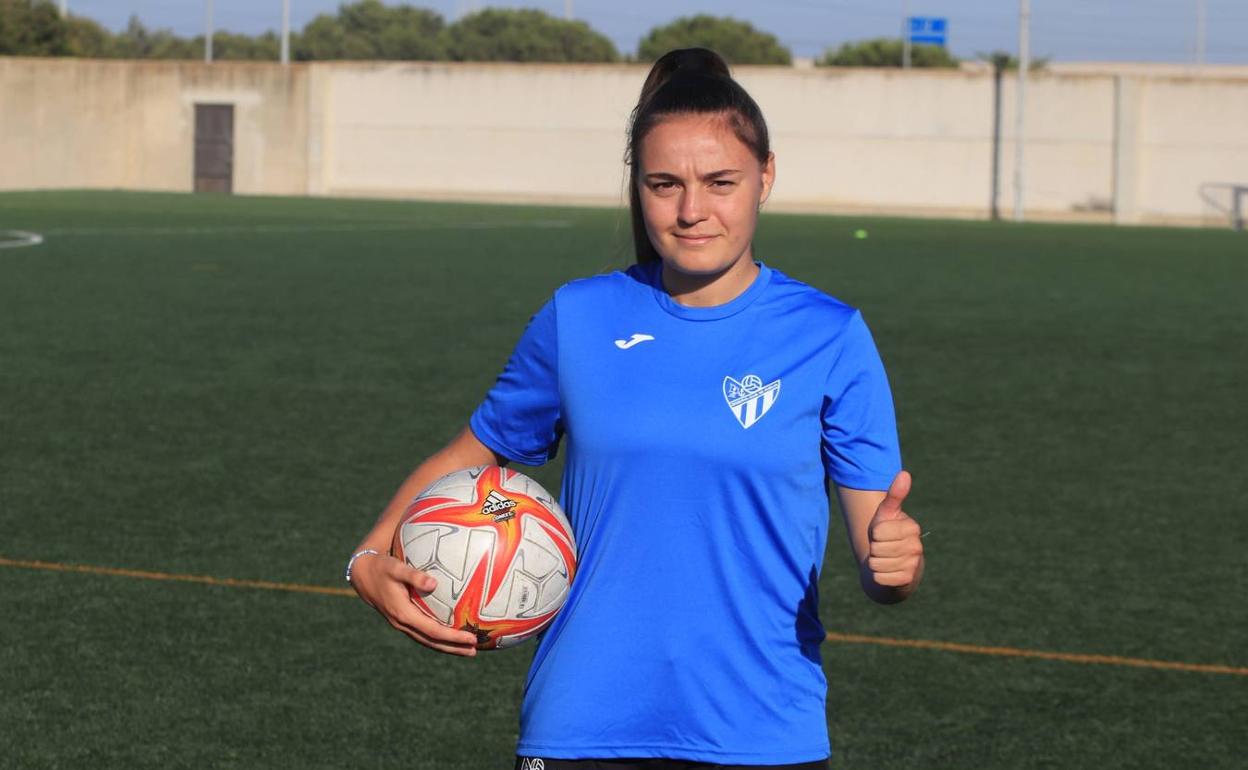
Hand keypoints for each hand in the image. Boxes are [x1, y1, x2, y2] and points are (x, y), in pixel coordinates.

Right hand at [349, 552, 479, 655]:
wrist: (362, 575)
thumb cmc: (382, 567)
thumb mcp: (396, 568)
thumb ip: (414, 575)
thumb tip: (434, 583)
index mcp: (403, 614)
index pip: (433, 631)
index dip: (452, 637)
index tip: (470, 638)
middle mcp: (403, 623)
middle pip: (432, 642)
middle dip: (453, 648)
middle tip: (474, 651)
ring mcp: (402, 624)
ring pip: (427, 640)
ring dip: (447, 647)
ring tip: (467, 650)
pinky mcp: (403, 620)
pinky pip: (423, 633)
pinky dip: (438, 638)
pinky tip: (451, 636)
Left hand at [866, 471, 923, 589]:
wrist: (893, 565)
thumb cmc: (886, 535)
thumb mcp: (886, 514)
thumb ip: (894, 495)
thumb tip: (905, 473)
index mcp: (912, 527)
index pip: (877, 531)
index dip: (874, 534)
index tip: (882, 535)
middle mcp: (917, 546)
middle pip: (876, 548)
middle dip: (874, 549)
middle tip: (882, 549)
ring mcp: (914, 564)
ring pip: (876, 564)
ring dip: (875, 563)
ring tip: (884, 560)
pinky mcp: (907, 581)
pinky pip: (880, 578)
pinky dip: (878, 576)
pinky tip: (886, 573)